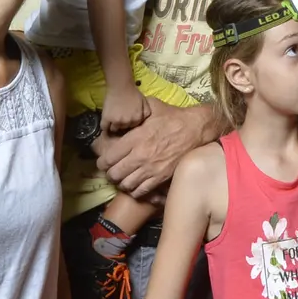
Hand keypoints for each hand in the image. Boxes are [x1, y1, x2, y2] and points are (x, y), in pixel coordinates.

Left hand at [97, 101, 215, 199]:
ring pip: (125, 185)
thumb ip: (134, 110)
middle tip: (112, 170)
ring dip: (122, 182)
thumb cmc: (172, 117)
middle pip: (114, 174)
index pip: (108, 157)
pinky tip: (136, 184)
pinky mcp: (161, 178)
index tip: (103, 161)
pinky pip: (141, 191)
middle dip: (110, 173)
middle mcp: (140, 155)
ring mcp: (151, 169)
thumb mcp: (151, 107)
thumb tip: (122, 112)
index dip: (102, 161)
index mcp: (135, 138)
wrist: (195, 129)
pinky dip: (135, 190)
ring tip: (123, 178)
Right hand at [100, 80, 147, 135]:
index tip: (126, 120)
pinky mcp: (106, 118)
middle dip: (122, 124)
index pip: (132, 127)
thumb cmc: (133, 93)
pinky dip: (104, 126)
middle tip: (119, 117)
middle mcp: (127, 122)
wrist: (120, 86)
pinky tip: (106, 122)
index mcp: (137, 119)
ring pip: (114, 129)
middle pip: (123, 128)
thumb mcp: (145, 102)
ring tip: (112, 119)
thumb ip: (146, 113)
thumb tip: (143, 121)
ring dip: (113, 125)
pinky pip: (104, 127)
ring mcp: (116, 121)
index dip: (129, 123)